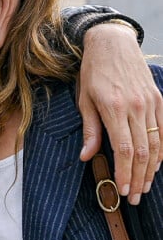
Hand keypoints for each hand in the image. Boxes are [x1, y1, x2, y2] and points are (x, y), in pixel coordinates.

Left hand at [78, 22, 162, 203]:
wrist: (112, 42)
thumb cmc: (93, 70)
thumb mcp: (84, 97)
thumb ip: (90, 128)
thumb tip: (86, 157)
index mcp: (113, 106)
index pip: (123, 149)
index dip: (124, 173)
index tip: (122, 190)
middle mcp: (135, 106)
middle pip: (143, 152)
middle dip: (139, 178)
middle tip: (135, 196)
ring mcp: (149, 103)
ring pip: (157, 144)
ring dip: (152, 169)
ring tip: (145, 186)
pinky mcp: (158, 99)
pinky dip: (162, 150)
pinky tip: (156, 164)